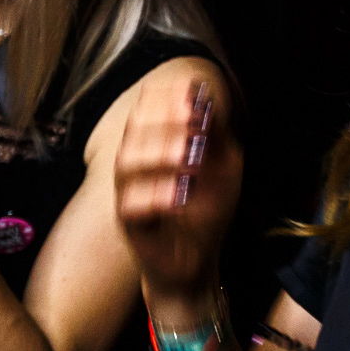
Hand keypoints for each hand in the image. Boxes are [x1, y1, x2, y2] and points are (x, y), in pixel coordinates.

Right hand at [115, 70, 241, 295]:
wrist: (198, 258)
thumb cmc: (207, 208)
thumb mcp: (223, 166)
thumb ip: (214, 134)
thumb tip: (205, 99)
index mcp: (155, 143)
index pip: (146, 110)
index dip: (163, 97)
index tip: (190, 93)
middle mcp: (137, 164)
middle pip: (134, 132)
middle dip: (164, 122)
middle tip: (193, 122)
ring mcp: (130, 194)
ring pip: (126, 165)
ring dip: (158, 155)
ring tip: (189, 160)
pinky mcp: (130, 225)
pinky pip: (130, 207)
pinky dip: (154, 197)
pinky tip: (179, 197)